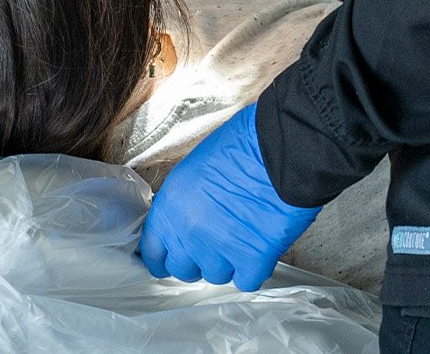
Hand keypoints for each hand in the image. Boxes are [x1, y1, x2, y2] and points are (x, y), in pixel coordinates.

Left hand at [140, 105, 316, 289]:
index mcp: (170, 206)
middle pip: (182, 269)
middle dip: (195, 260)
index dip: (162, 257)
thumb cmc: (239, 147)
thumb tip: (183, 223)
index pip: (153, 252)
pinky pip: (245, 281)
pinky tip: (255, 249)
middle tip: (209, 244)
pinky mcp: (252, 260)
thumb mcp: (193, 169)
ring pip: (215, 276)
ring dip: (225, 262)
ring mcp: (220, 250)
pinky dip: (251, 270)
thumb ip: (182, 204)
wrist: (276, 150)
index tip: (169, 257)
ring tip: (238, 237)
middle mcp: (189, 233)